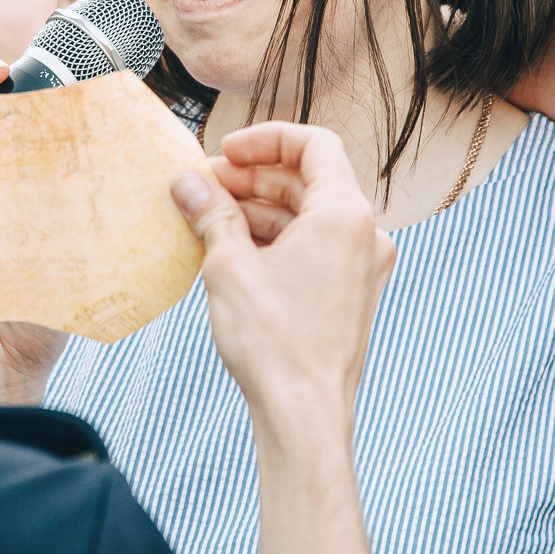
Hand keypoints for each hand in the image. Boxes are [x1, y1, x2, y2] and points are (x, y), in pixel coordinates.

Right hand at [173, 122, 395, 431]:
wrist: (304, 414)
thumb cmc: (275, 344)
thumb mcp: (229, 266)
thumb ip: (211, 213)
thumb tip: (188, 184)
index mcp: (346, 214)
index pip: (314, 144)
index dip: (265, 139)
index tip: (225, 153)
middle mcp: (366, 234)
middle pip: (308, 180)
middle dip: (253, 178)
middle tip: (203, 186)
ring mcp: (363, 266)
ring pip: (309, 216)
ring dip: (260, 209)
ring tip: (208, 217)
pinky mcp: (352, 293)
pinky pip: (314, 247)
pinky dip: (277, 239)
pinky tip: (232, 249)